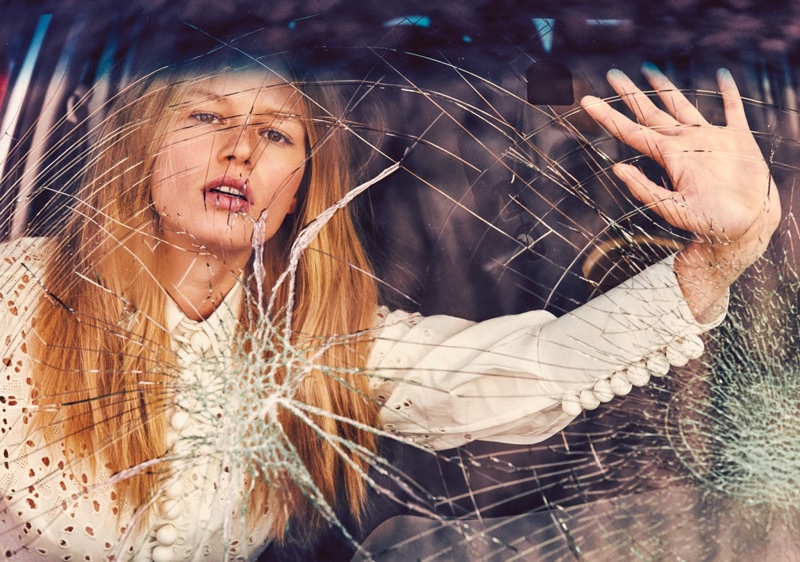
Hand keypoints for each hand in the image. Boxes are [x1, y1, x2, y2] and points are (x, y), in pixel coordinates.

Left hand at [581, 64, 780, 320]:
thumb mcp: (672, 209)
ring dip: (666, 88)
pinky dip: (729, 92)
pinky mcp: (738, 139)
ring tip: (649, 69)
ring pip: (683, 106)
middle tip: (613, 73)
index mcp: (669, 156)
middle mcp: (685, 143)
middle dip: (631, 94)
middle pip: (652, 113)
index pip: (631, 132)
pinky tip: (721, 74)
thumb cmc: (710, 223)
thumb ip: (644, 189)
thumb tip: (615, 169)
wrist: (748, 227)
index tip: (586, 102)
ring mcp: (710, 139)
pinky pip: (733, 109)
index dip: (608, 116)